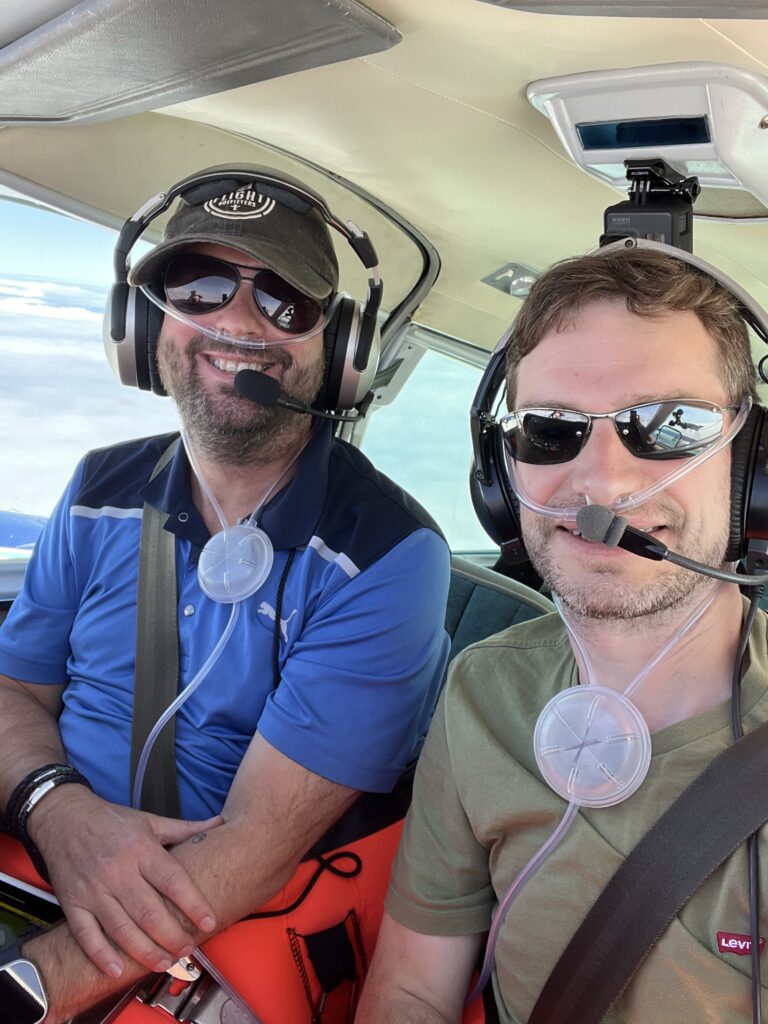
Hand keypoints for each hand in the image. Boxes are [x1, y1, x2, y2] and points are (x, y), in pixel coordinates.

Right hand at [28, 785, 221, 976]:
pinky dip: (101, 954)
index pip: (172, 880)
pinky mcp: (72, 903)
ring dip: (144, 951)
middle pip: (148, 911)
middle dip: (171, 935)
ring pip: (121, 928)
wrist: (64, 818)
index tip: (208, 921)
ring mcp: (93, 889)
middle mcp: (117, 870)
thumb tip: (220, 822)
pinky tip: (118, 970)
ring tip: (164, 962)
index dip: (192, 903)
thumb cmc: (112, 821)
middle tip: (188, 950)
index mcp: (140, 848)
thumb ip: (185, 828)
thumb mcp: (150, 820)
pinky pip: (86, 934)